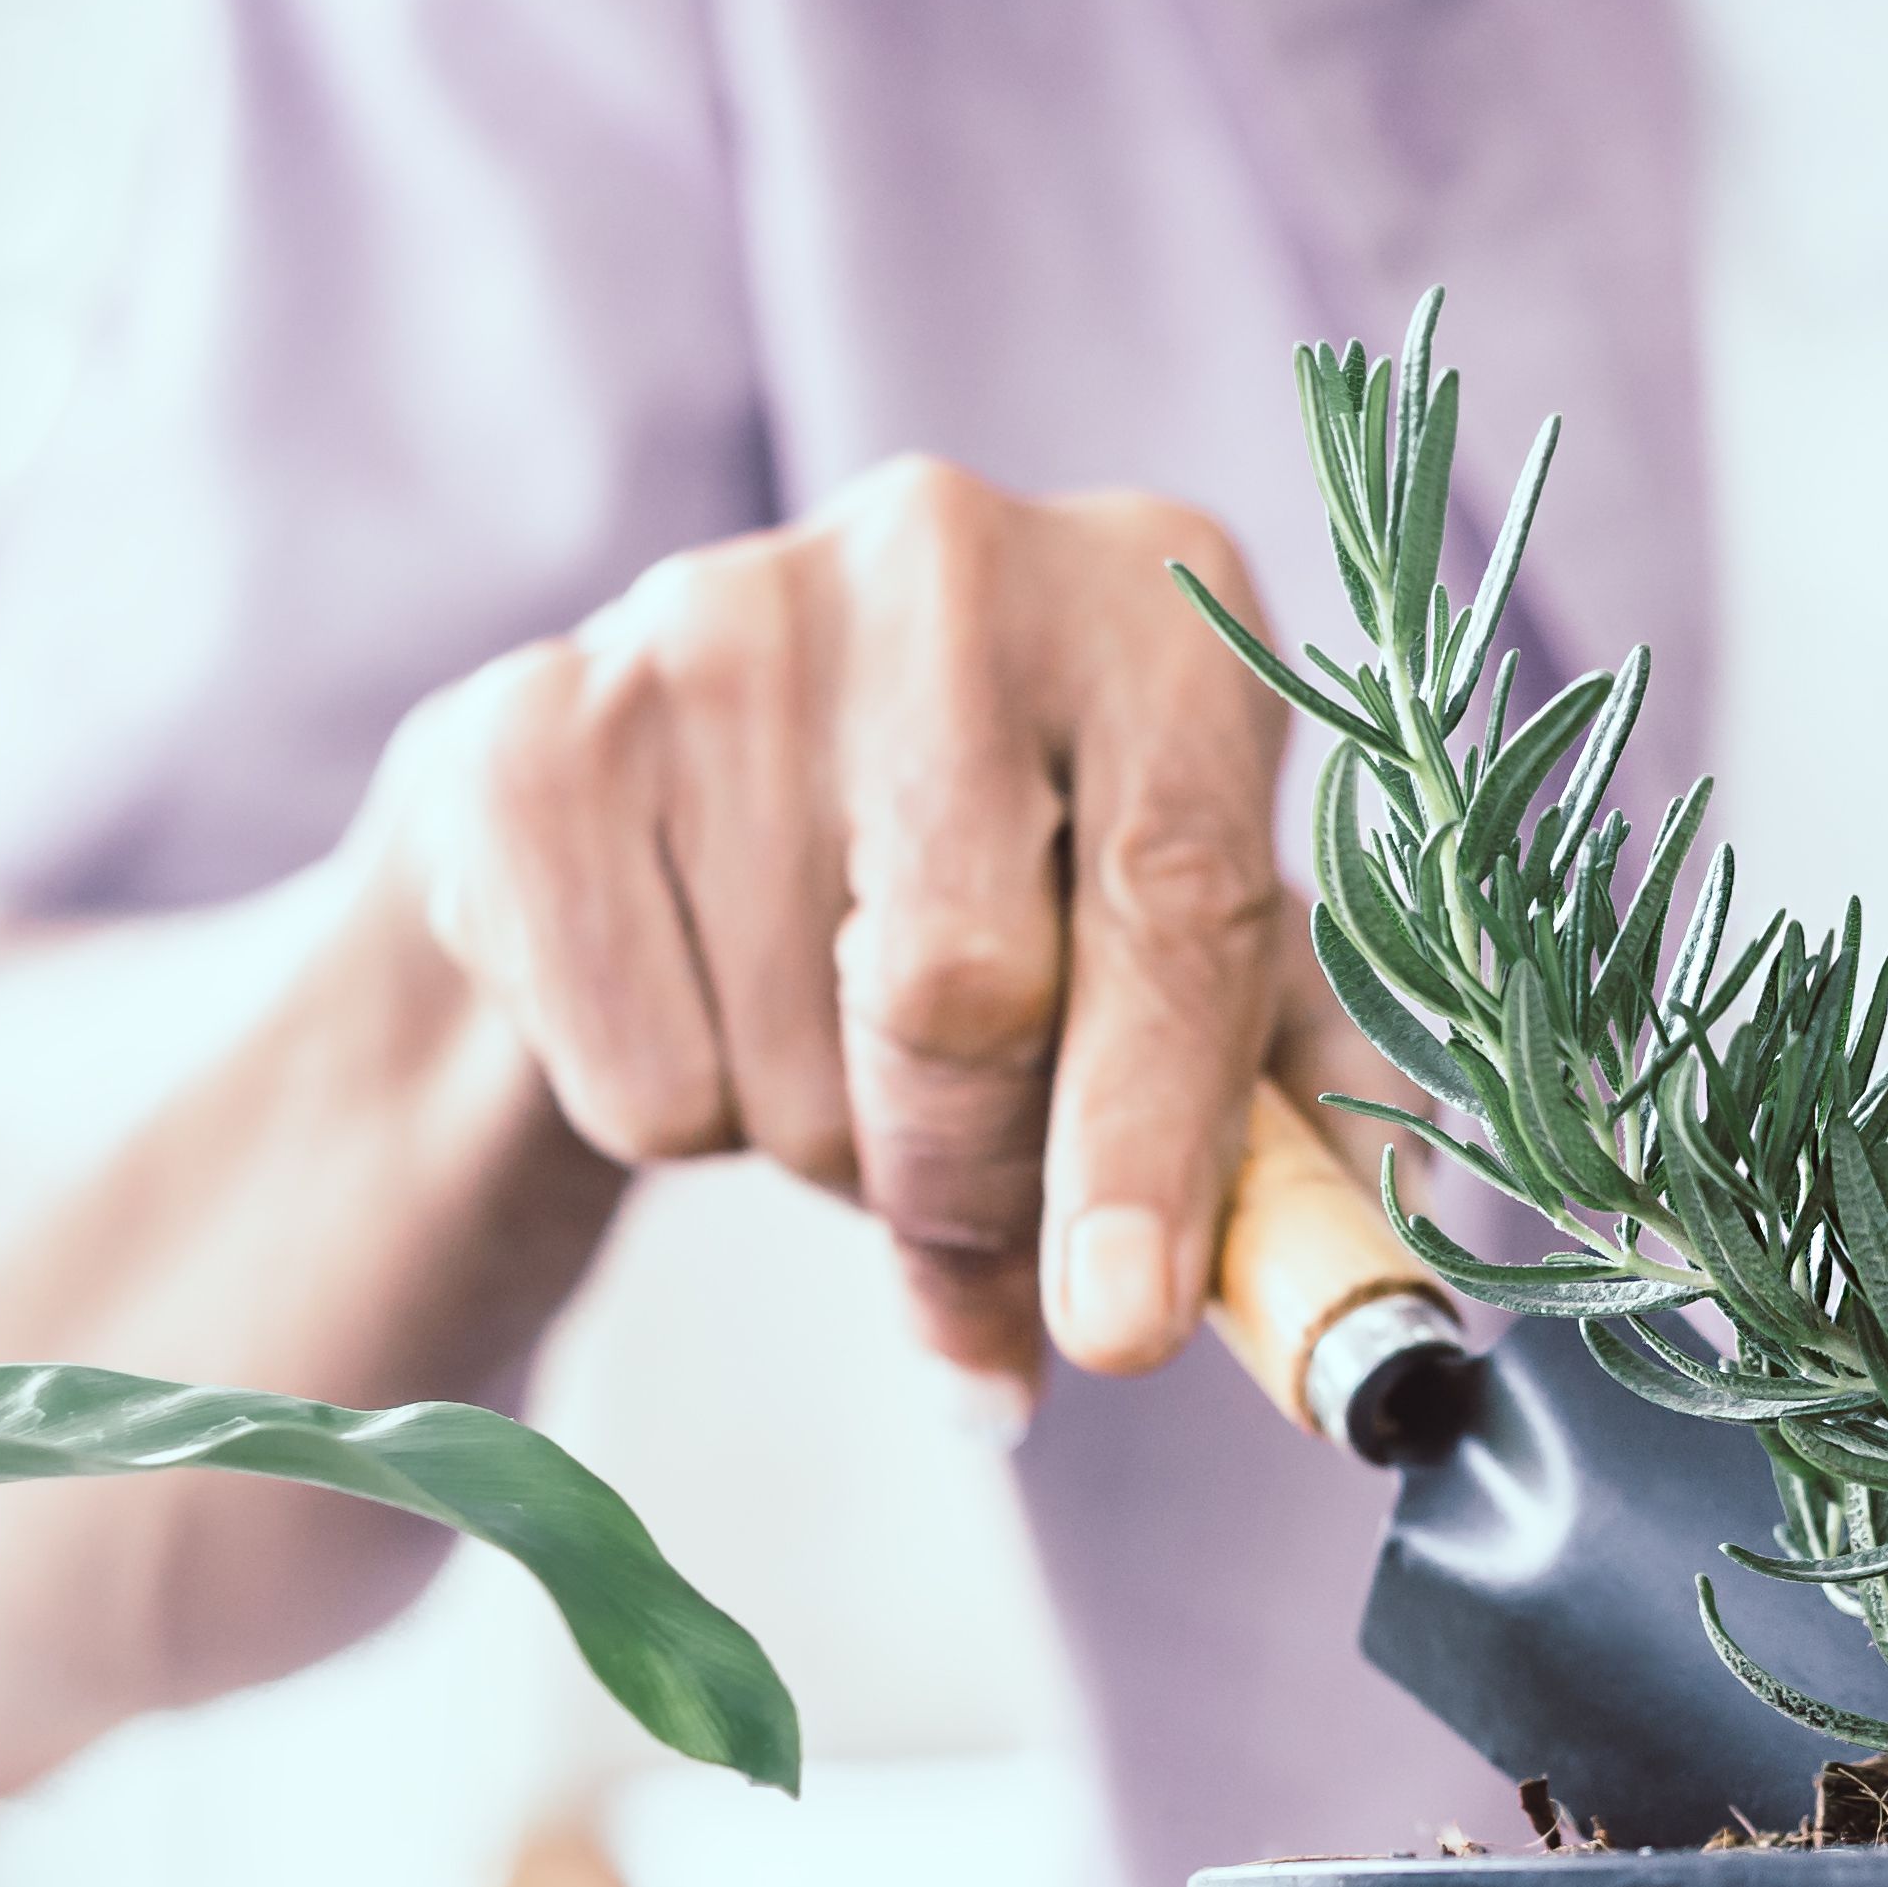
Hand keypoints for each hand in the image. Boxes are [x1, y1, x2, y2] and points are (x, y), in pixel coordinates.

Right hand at [366, 454, 1300, 1412]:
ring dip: (832, 1157)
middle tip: (993, 1268)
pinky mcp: (530, 739)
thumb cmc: (995, 886)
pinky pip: (636, 1081)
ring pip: (788, 1073)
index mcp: (1160, 600)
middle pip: (960, 996)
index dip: (1152, 1143)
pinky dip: (681, 1122)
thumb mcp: (1180, 964)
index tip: (1123, 1328)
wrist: (673, 796)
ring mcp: (712, 626)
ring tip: (836, 1052)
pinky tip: (701, 999)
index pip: (1175, 900)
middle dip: (979, 1191)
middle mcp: (943, 557)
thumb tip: (1358, 1314)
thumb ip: (1286, 1122)